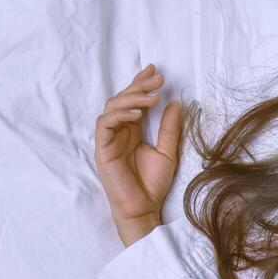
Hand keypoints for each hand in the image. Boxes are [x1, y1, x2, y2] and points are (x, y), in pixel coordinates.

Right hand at [93, 64, 182, 241]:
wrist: (143, 208)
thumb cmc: (152, 184)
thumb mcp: (167, 152)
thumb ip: (169, 129)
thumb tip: (175, 104)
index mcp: (132, 130)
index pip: (134, 101)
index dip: (141, 84)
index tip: (155, 70)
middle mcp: (119, 131)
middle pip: (122, 99)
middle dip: (139, 86)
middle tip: (157, 78)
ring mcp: (109, 139)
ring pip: (112, 107)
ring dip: (131, 98)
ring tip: (152, 97)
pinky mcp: (102, 149)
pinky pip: (104, 124)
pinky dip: (119, 115)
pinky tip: (137, 113)